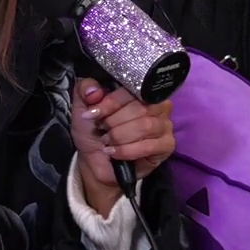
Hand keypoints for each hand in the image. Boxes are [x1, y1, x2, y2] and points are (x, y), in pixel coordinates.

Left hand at [70, 78, 173, 216]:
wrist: (95, 161)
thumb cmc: (93, 130)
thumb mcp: (83, 105)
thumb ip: (85, 88)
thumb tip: (95, 92)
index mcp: (140, 89)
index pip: (132, 88)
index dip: (112, 102)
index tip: (94, 114)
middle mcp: (158, 103)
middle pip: (141, 108)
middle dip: (114, 122)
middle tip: (102, 129)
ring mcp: (165, 124)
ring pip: (145, 126)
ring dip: (119, 136)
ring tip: (107, 141)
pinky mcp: (167, 145)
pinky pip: (149, 145)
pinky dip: (126, 150)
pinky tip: (114, 152)